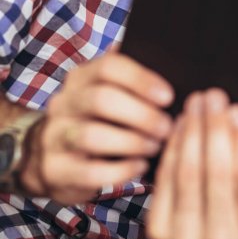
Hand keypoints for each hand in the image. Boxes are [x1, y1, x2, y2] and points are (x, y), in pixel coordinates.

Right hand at [18, 51, 173, 203]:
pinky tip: (140, 166)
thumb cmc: (101, 121)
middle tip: (167, 127)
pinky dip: (121, 170)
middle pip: (101, 100)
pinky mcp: (54, 169)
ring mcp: (54, 136)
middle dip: (142, 115)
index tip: (169, 97)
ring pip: (93, 135)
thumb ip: (137, 87)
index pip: (109, 66)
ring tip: (155, 147)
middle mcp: (64, 103)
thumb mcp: (112, 97)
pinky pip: (89, 171)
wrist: (54, 158)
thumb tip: (181, 81)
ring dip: (133, 142)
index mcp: (82, 77)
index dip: (141, 80)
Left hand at [146, 89, 237, 238]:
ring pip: (188, 172)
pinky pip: (165, 179)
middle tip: (214, 95)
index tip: (237, 108)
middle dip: (214, 127)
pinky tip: (181, 124)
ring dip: (191, 131)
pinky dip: (173, 147)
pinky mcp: (157, 232)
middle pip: (216, 171)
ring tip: (197, 102)